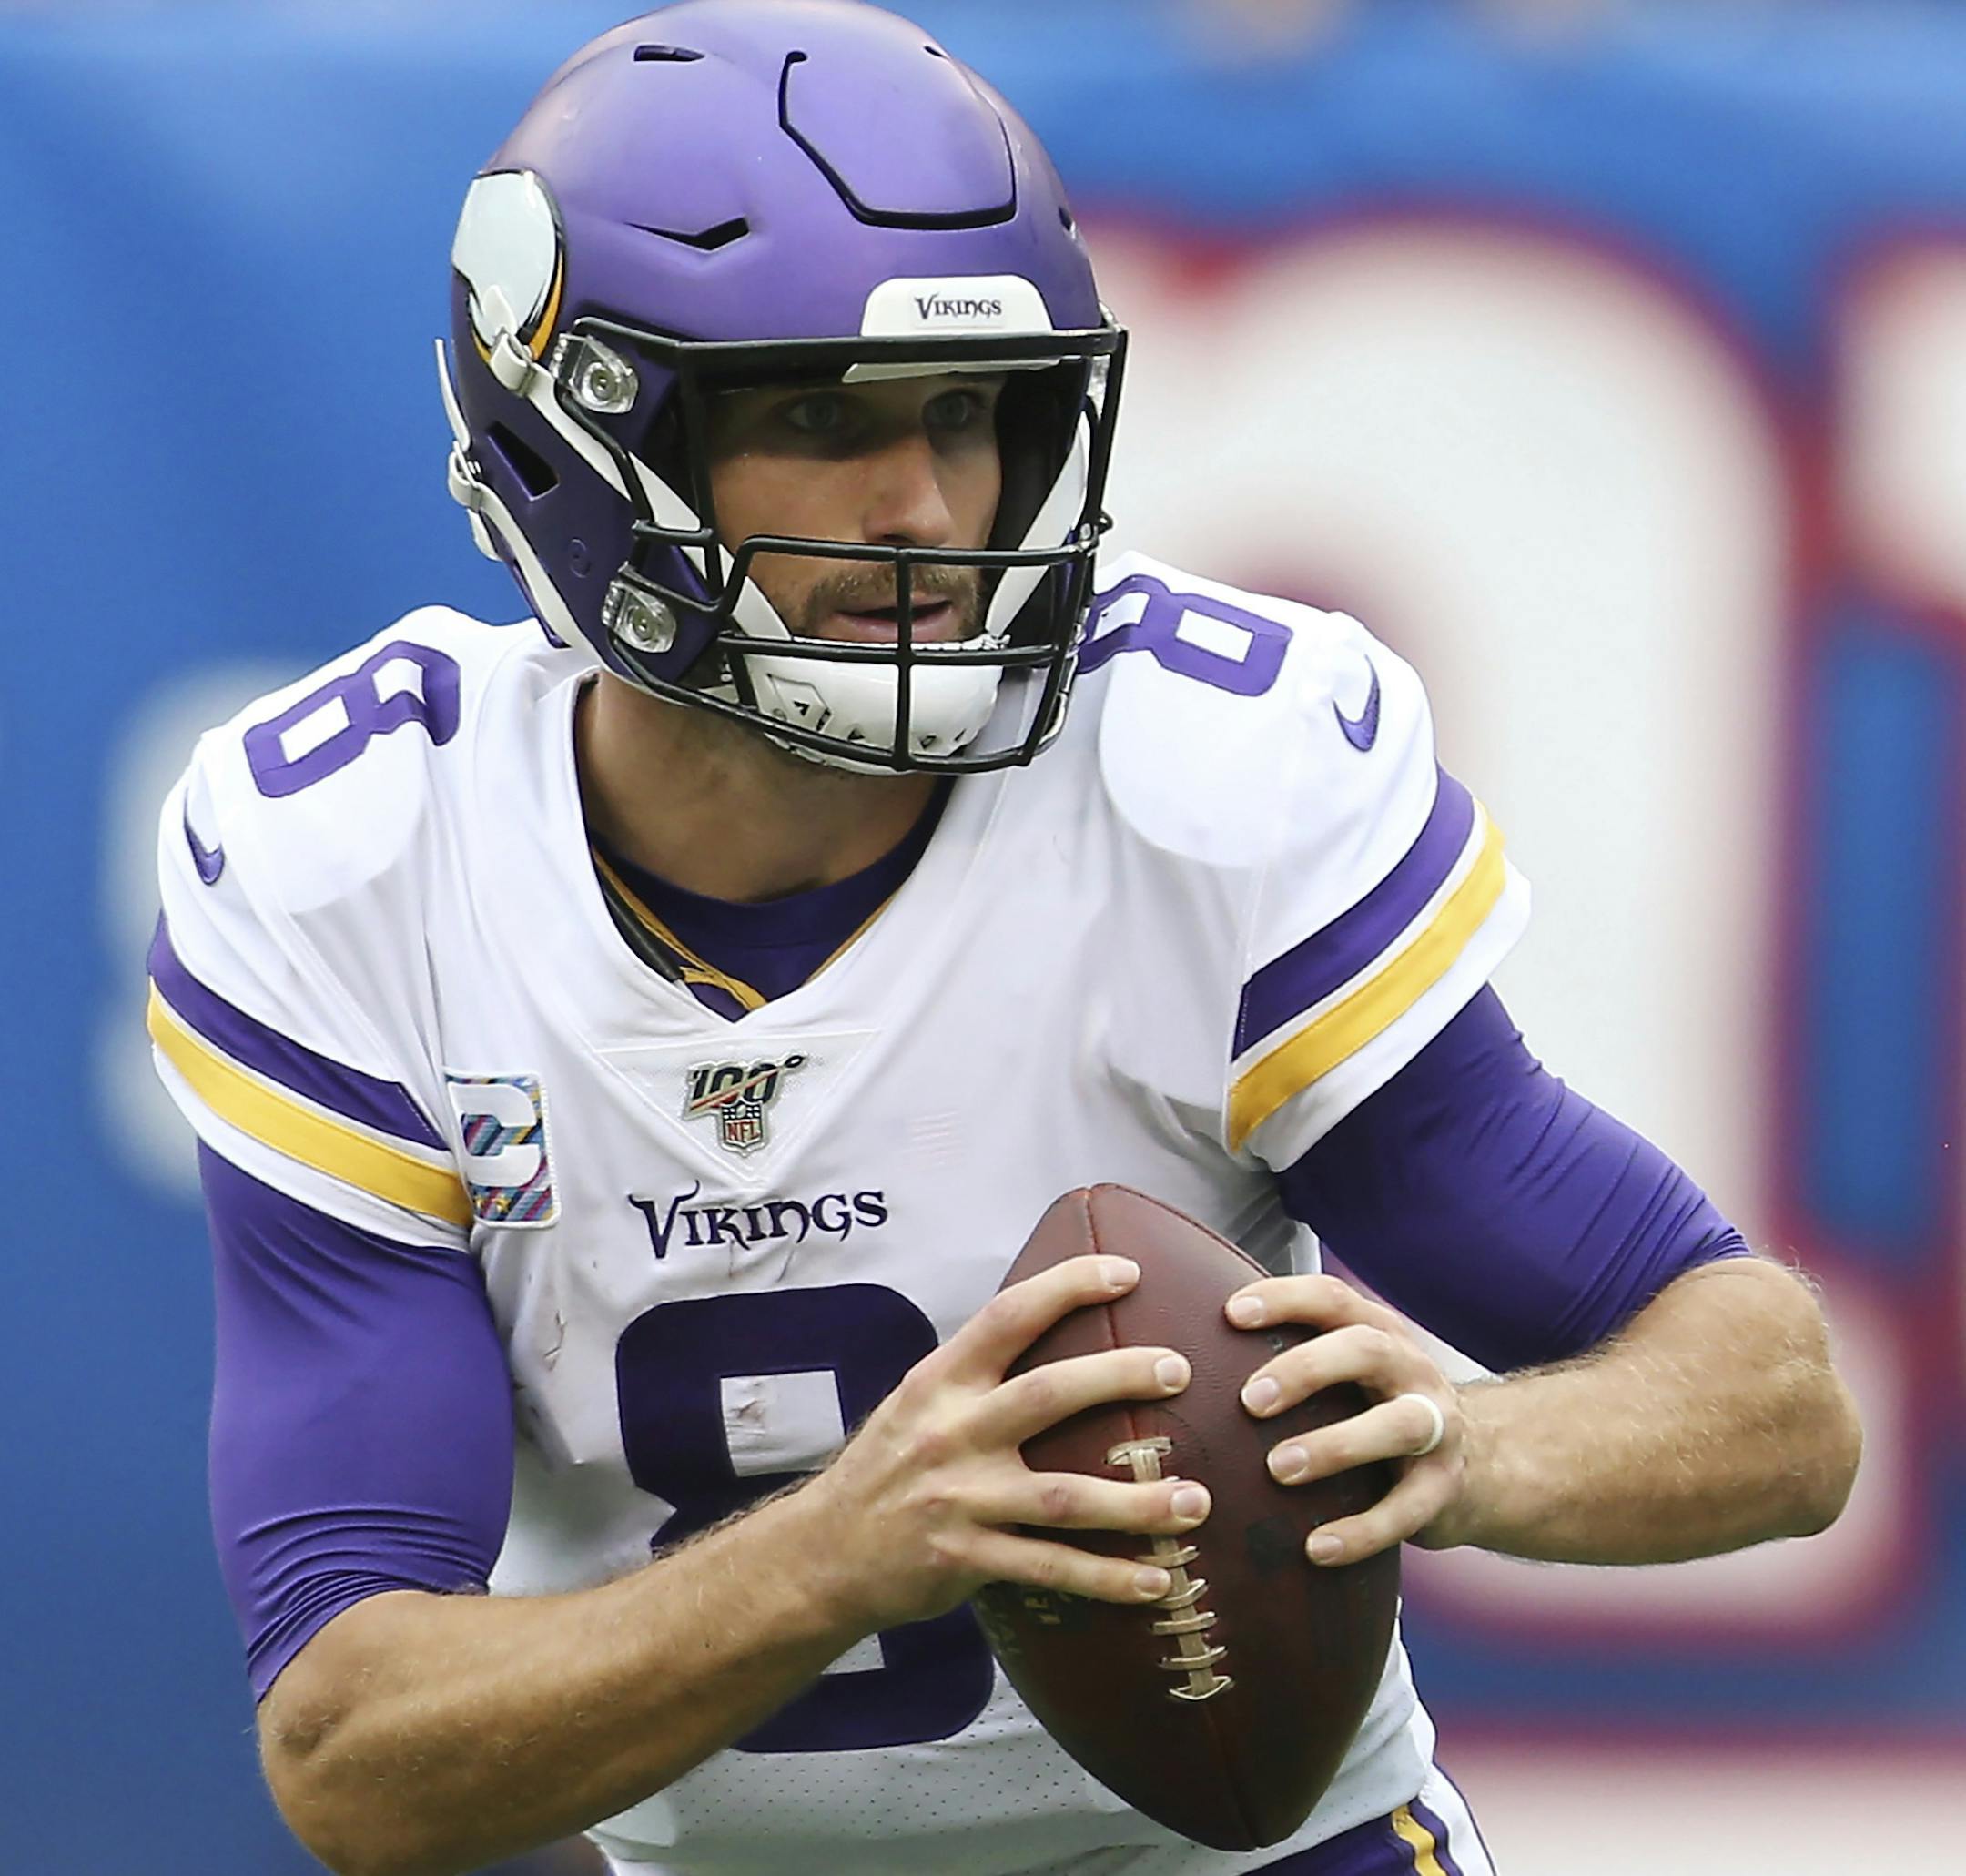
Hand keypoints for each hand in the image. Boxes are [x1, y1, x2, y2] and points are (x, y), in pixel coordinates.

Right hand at [802, 1255, 1212, 1632]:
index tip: (1127, 1272)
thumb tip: (1056, 1335)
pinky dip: (1108, 1577)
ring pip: (1064, 1497)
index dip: (1067, 1287)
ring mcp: (961, 1499)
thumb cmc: (887, 1469)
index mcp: (942, 1382)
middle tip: (1179, 1370)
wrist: (822, 1554)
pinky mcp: (967, 1559)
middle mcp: (952, 1432)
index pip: (1008, 1316)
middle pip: (1047, 1394)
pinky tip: (1157, 1580)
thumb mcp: (918, 1402)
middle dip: (1119, 1376)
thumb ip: (979, 1375)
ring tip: (1197, 1500)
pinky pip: (1051, 1569)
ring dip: (1137, 1501)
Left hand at [1226, 1273, 1465, 1566]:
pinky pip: (1408, 1510)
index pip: (1332, 1298)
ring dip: (1337, 1444)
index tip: (1231, 1314)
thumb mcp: (1344, 1372)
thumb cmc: (1373, 1408)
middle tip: (1250, 1400)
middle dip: (1307, 1368)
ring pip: (1398, 1424)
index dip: (1284, 1299)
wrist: (1475, 1464)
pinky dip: (1362, 1530)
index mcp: (1377, 1331)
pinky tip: (1315, 1548)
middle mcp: (1410, 1369)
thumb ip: (1288, 1356)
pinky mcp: (1443, 1488)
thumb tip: (1181, 1356)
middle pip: (1366, 1349)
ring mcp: (1436, 1426)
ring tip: (1280, 1469)